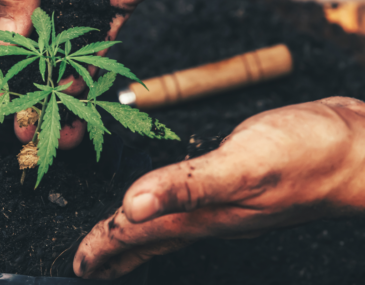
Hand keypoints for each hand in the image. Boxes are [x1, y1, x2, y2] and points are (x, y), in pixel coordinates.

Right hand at [0, 0, 188, 147]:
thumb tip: (3, 41)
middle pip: (26, 53)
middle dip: (25, 92)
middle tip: (25, 130)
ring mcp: (75, 1)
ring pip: (61, 59)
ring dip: (58, 94)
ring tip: (57, 128)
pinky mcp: (111, 5)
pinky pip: (97, 49)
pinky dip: (90, 77)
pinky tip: (82, 100)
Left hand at [73, 97, 364, 278]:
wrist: (359, 150)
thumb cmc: (308, 156)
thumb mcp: (243, 165)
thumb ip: (186, 186)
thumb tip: (132, 205)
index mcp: (201, 215)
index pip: (138, 236)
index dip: (104, 248)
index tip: (78, 265)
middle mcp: (209, 216)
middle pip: (149, 239)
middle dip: (115, 252)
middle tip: (88, 265)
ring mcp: (225, 204)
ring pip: (167, 227)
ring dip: (138, 237)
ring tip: (118, 243)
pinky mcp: (237, 185)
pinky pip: (189, 205)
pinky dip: (167, 209)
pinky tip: (171, 206)